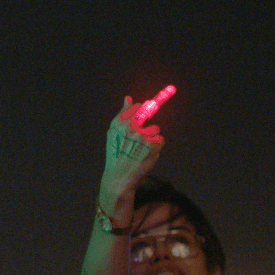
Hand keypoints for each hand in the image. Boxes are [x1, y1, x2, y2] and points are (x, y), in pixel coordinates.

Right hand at [98, 95, 165, 214]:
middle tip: (143, 135)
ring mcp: (143, 135)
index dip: (141, 112)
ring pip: (155, 128)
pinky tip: (146, 155)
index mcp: (119, 122)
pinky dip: (156, 147)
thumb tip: (128, 97)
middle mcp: (131, 126)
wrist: (118, 178)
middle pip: (149, 111)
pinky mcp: (153, 144)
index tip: (142, 119)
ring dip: (151, 138)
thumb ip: (122, 114)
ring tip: (141, 150)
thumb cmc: (116, 155)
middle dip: (148, 120)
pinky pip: (160, 139)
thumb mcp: (113, 133)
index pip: (137, 106)